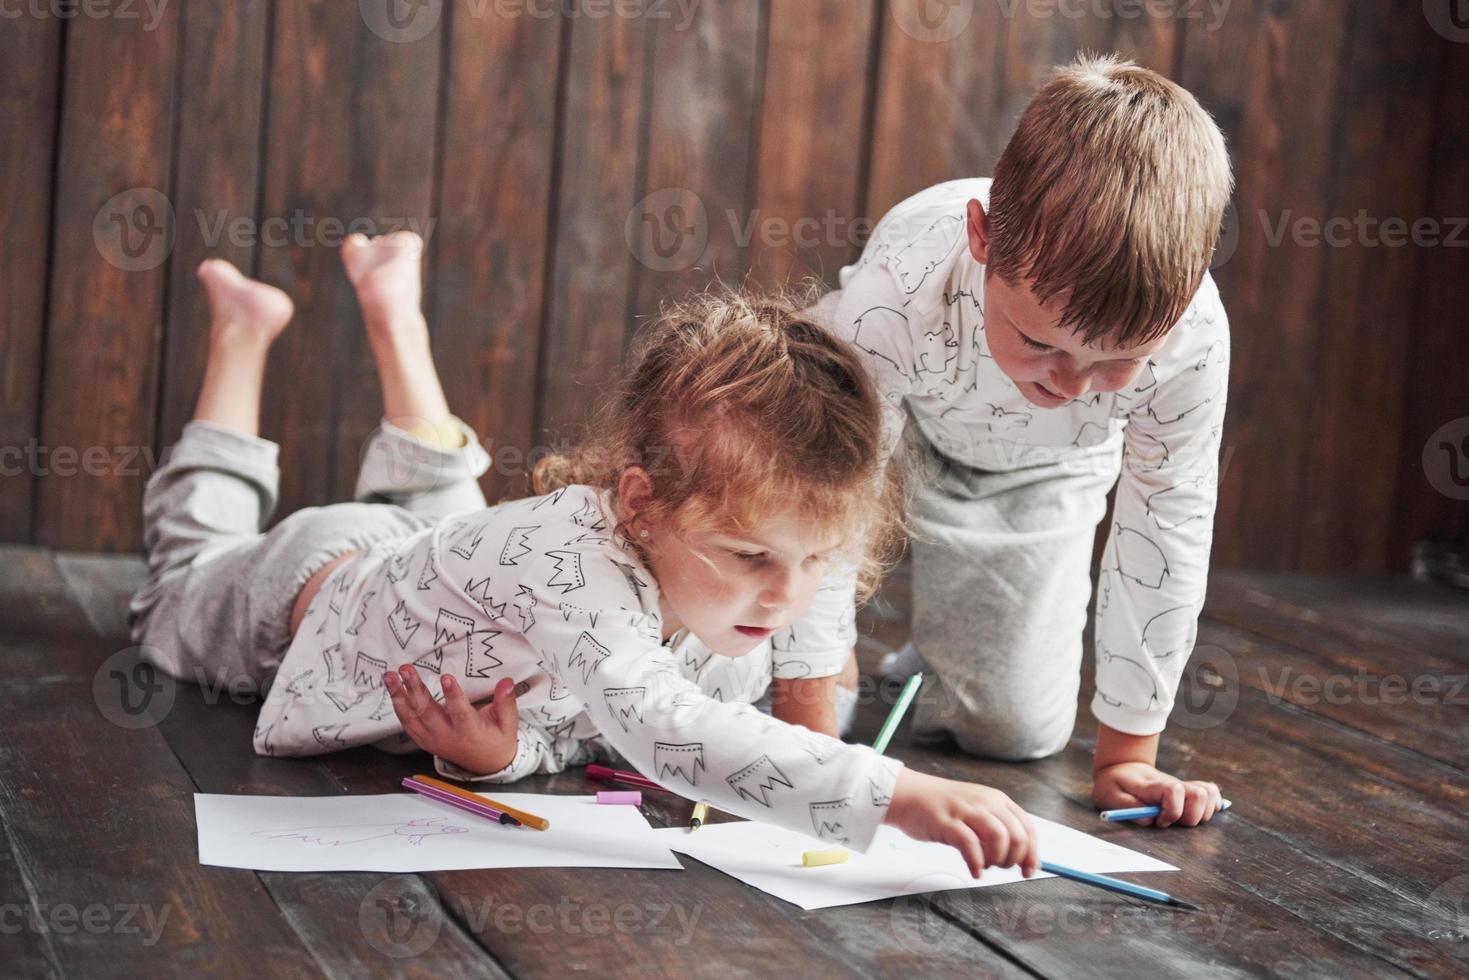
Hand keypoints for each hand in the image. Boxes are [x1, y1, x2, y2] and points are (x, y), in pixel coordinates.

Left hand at [383, 665, 518, 775]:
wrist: (486, 765)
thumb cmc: (497, 740)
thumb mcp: (508, 723)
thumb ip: (506, 702)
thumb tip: (507, 681)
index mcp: (470, 732)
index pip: (460, 712)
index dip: (453, 695)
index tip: (446, 676)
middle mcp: (448, 737)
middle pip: (428, 713)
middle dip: (415, 689)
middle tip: (407, 669)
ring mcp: (433, 740)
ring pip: (412, 718)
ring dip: (399, 696)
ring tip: (390, 676)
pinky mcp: (425, 741)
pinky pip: (408, 724)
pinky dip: (399, 707)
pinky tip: (393, 690)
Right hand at [884, 769, 1039, 878]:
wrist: (908, 794)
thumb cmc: (943, 807)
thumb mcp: (977, 810)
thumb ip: (998, 828)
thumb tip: (1022, 856)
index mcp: (997, 799)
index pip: (1027, 828)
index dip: (1032, 854)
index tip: (1029, 871)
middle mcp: (985, 802)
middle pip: (1017, 836)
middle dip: (1013, 859)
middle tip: (1000, 867)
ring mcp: (966, 811)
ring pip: (999, 838)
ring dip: (997, 860)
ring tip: (986, 866)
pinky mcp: (947, 822)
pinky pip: (970, 846)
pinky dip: (976, 863)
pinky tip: (974, 870)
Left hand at [1092, 761, 1222, 826]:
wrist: (1121, 768)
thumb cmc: (1114, 784)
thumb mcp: (1109, 795)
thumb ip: (1128, 807)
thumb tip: (1149, 820)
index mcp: (1153, 786)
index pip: (1174, 791)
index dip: (1171, 811)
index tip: (1158, 820)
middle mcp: (1173, 785)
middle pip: (1199, 796)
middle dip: (1189, 817)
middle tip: (1170, 820)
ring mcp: (1182, 787)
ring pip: (1209, 796)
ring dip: (1201, 813)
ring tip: (1181, 817)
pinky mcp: (1188, 790)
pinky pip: (1211, 793)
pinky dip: (1211, 805)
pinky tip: (1197, 812)